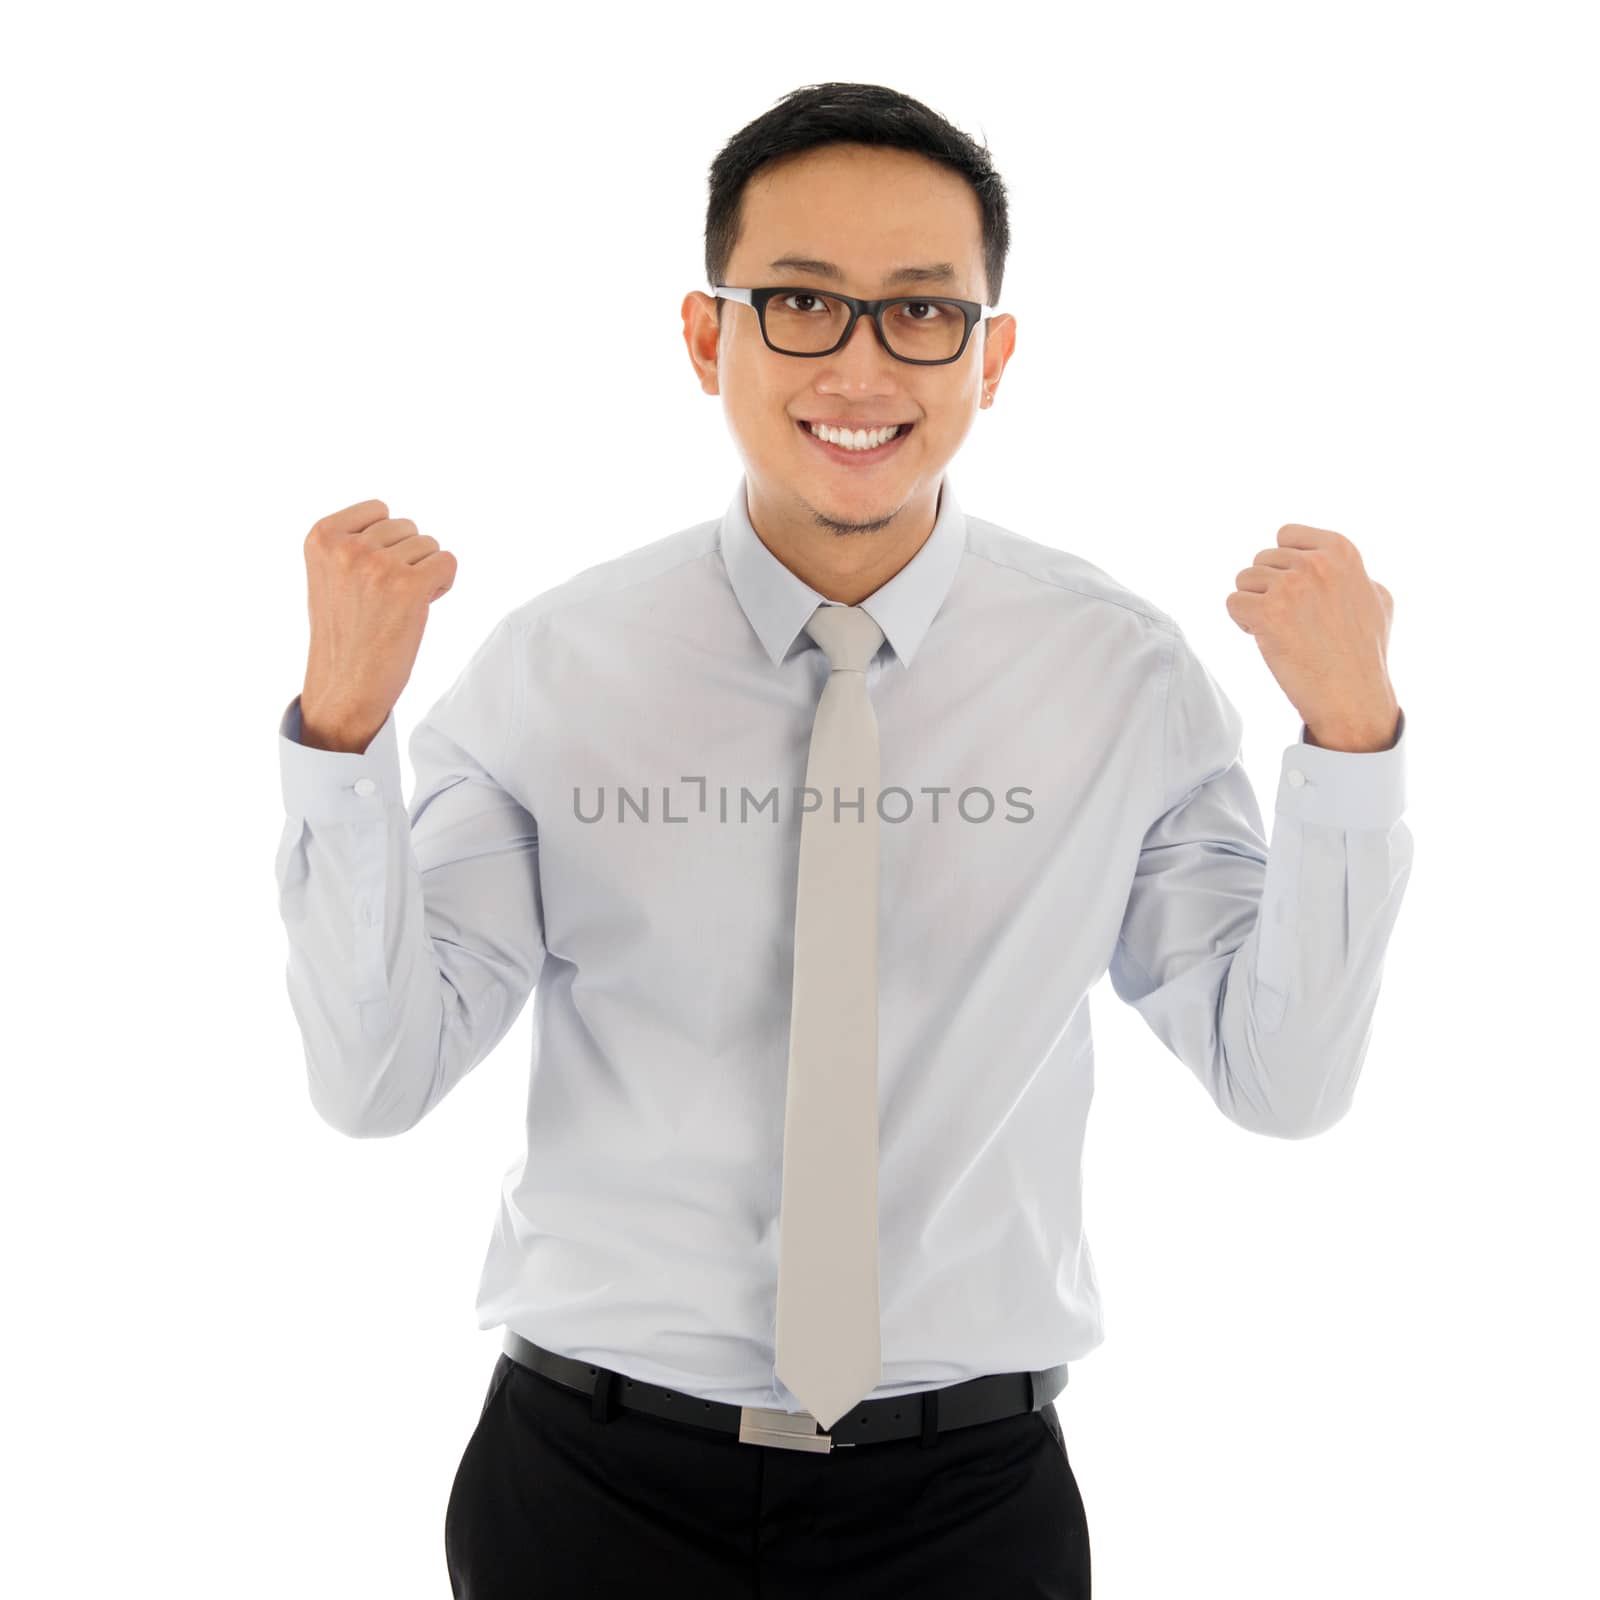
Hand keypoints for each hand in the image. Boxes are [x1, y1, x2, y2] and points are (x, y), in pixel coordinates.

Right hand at [300, 498, 457, 746]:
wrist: (346, 687)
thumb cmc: (345, 633)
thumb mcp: (330, 574)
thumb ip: (352, 542)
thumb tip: (394, 517)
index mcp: (321, 537)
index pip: (379, 510)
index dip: (387, 541)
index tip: (370, 576)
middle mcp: (347, 547)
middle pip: (407, 527)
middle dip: (406, 558)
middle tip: (386, 598)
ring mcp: (378, 566)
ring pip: (429, 545)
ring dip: (424, 572)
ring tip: (399, 606)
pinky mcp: (409, 587)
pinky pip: (448, 562)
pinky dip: (443, 583)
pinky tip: (422, 607)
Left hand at [1225, 524, 1399, 751]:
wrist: (1353, 696)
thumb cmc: (1365, 653)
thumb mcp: (1377, 599)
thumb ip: (1352, 574)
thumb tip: (1331, 560)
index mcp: (1341, 551)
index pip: (1286, 535)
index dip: (1283, 565)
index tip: (1296, 591)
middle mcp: (1316, 563)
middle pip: (1261, 560)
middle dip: (1268, 589)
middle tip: (1292, 620)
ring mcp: (1291, 586)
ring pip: (1244, 580)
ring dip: (1254, 606)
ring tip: (1281, 631)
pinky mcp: (1268, 613)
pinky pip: (1233, 603)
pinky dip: (1243, 623)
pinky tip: (1267, 639)